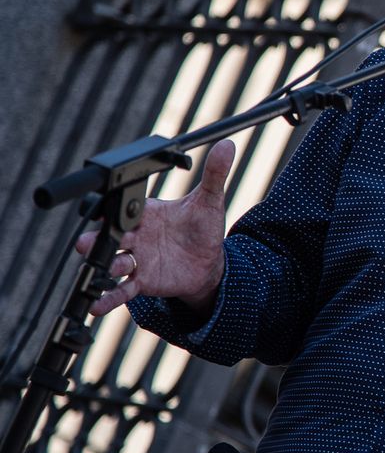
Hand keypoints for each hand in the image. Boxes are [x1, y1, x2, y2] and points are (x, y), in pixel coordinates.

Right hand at [78, 140, 235, 316]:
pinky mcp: (141, 281)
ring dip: (103, 266)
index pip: (125, 209)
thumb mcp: (210, 201)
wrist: (208, 261)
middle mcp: (135, 235)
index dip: (113, 211)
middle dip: (96, 239)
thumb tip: (227, 145)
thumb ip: (214, 175)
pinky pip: (120, 290)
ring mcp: (136, 259)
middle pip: (109, 236)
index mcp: (146, 213)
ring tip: (101, 270)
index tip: (104, 211)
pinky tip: (97, 306)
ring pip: (113, 261)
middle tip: (88, 242)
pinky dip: (107, 299)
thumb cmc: (202, 228)